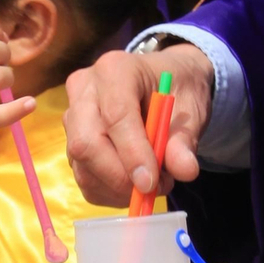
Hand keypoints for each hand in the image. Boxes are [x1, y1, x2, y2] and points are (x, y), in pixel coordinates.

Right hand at [64, 43, 213, 205]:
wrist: (163, 85)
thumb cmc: (176, 90)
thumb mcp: (191, 110)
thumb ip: (184, 140)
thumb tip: (185, 170)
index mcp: (115, 70)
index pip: (115, 116)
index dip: (132, 153)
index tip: (151, 182)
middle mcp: (84, 90)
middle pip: (86, 143)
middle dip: (119, 177)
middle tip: (153, 188)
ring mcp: (72, 117)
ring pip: (82, 166)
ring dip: (117, 188)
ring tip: (151, 182)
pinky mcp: (71, 142)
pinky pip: (84, 178)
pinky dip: (110, 192)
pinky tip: (133, 183)